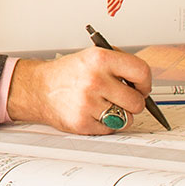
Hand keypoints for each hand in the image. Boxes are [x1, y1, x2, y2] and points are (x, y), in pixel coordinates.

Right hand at [8, 48, 151, 134]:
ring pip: (126, 118)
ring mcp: (88, 103)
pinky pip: (110, 129)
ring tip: (107, 106)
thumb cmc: (68, 73)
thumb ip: (120, 64)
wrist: (39, 88)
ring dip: (121, 115)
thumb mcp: (93, 55)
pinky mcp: (82, 122)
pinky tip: (94, 113)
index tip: (142, 87)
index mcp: (100, 58)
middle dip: (134, 103)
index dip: (146, 83)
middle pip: (137, 101)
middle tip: (123, 99)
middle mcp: (94, 80)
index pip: (141, 72)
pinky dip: (106, 124)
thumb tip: (144, 83)